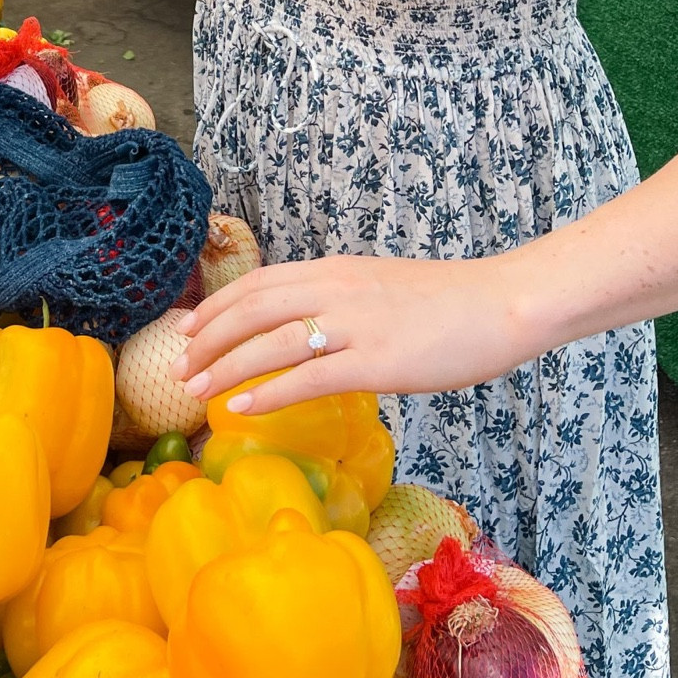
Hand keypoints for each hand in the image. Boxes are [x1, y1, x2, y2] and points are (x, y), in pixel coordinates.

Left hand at [169, 253, 537, 414]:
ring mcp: (354, 325)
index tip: (188, 328)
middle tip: (178, 366)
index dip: (217, 305)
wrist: (500, 304)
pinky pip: (308, 376)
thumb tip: (308, 324)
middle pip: (251, 308)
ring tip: (194, 390)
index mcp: (335, 270)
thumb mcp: (380, 286)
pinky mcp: (375, 362)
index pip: (259, 282)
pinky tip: (241, 406)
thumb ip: (342, 300)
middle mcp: (336, 289)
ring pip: (270, 341)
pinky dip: (267, 391)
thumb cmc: (447, 301)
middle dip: (207, 337)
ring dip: (224, 365)